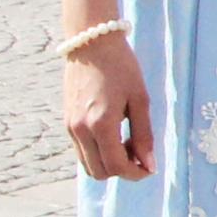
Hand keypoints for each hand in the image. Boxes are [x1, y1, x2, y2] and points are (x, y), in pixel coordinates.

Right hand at [63, 34, 157, 180]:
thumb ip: (145, 135)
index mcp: (100, 124)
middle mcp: (80, 130)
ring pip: (88, 165)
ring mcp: (70, 127)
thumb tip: (150, 164)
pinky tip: (115, 133)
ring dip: (109, 162)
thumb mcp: (140, 99)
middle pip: (99, 172)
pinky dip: (99, 152)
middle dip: (122, 170)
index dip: (135, 173)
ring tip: (128, 139)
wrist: (92, 43)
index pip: (115, 166)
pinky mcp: (66, 122)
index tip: (149, 167)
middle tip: (139, 150)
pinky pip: (82, 150)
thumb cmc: (121, 67)